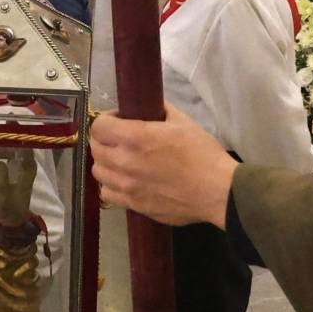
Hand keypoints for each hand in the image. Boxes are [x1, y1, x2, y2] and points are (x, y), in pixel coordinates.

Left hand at [91, 102, 236, 227]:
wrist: (217, 191)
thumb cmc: (202, 153)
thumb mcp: (183, 122)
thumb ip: (160, 111)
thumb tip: (149, 106)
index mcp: (136, 137)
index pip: (99, 126)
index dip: (106, 120)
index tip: (118, 120)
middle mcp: (125, 162)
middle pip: (95, 148)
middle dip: (104, 139)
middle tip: (118, 139)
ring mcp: (127, 187)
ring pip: (98, 172)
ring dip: (106, 162)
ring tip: (120, 161)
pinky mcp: (133, 205)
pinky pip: (107, 194)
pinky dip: (111, 186)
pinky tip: (124, 181)